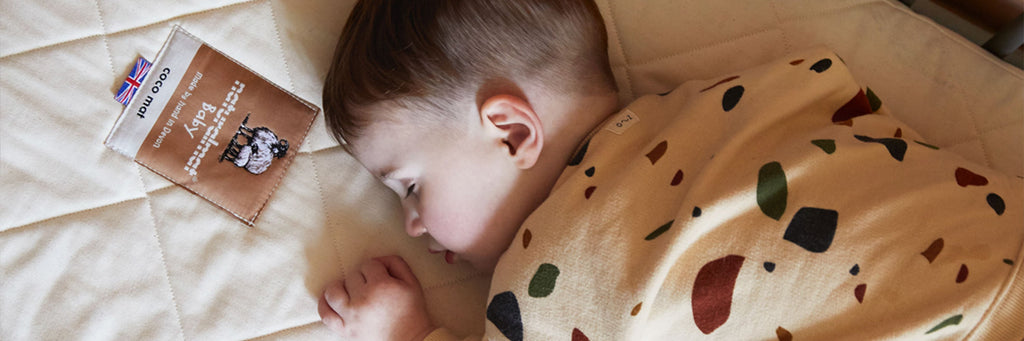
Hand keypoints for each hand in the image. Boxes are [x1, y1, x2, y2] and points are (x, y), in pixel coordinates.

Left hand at [318, 256, 434, 340]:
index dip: (376, 269)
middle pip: (352, 276)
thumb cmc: (412, 311)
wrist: (409, 340)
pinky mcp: (345, 330)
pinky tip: (331, 299)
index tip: (382, 278)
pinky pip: (325, 314)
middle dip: (362, 279)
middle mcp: (363, 299)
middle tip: (373, 289)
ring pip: (333, 291)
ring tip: (351, 292)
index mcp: (382, 286)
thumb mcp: (412, 282)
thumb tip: (378, 258)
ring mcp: (351, 316)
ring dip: (341, 288)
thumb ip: (395, 263)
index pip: (369, 264)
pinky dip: (324, 304)